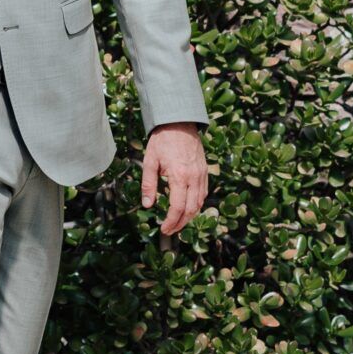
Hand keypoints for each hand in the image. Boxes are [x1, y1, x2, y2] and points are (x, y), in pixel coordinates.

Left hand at [140, 122, 208, 236]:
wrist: (179, 123)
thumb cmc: (162, 141)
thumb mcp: (150, 162)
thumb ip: (148, 185)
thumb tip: (147, 204)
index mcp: (179, 176)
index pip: (178, 207)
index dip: (171, 221)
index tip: (164, 229)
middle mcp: (194, 177)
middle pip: (191, 209)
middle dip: (180, 223)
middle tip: (169, 230)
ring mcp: (202, 174)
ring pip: (200, 203)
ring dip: (190, 217)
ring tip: (178, 223)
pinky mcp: (205, 171)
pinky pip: (204, 193)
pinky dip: (197, 205)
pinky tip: (188, 209)